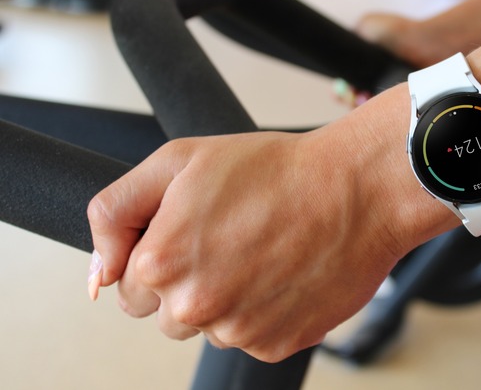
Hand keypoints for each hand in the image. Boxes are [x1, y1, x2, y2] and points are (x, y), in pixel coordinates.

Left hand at [87, 129, 411, 361]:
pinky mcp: (278, 344)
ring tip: (264, 253)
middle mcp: (195, 306)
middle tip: (233, 240)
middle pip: (168, 316)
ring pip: (212, 328)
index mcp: (160, 263)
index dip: (161, 257)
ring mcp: (238, 330)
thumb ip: (115, 212)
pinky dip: (265, 311)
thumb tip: (98, 273)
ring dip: (229, 300)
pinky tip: (285, 273)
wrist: (357, 191)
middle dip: (190, 283)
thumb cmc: (277, 171)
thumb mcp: (179, 161)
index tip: (197, 234)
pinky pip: (253, 336)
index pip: (130, 289)